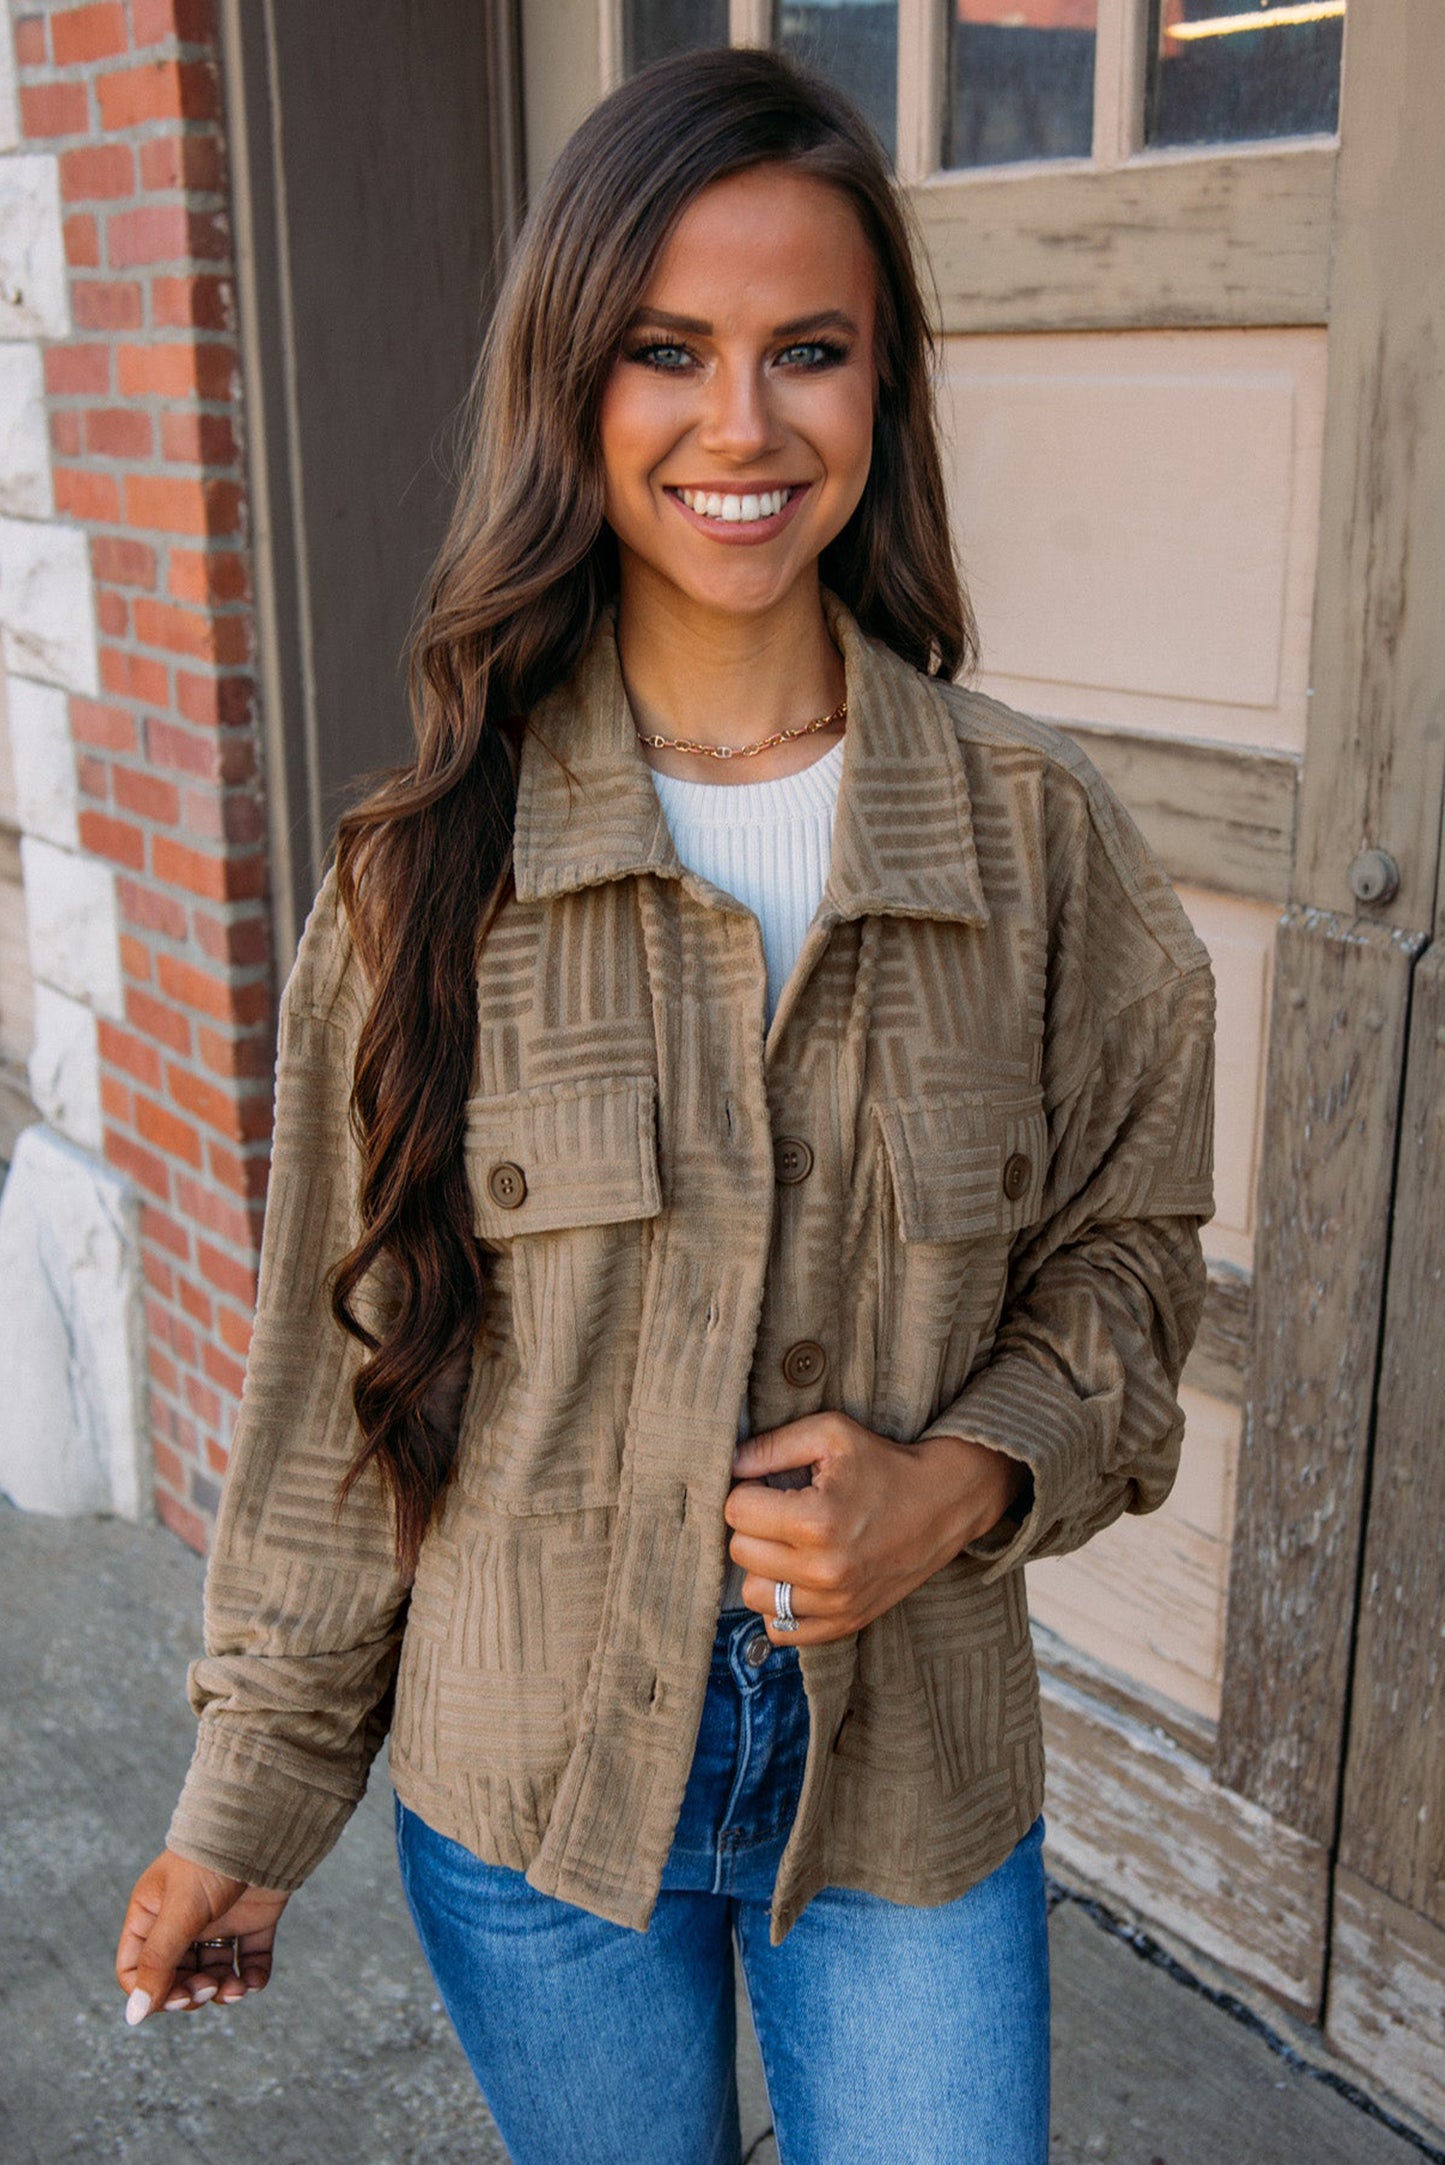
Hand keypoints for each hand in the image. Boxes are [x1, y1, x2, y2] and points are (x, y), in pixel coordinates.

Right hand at [116, 1850, 289, 2023]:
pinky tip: (254, 1981)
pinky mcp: (253, 1921)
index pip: (136, 1970)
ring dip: (223, 1990)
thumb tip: (134, 2015)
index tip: (176, 1998)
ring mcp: (219, 1921)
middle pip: (176, 1977)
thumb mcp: (179, 1912)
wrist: (264, 1826)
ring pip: (213, 1973)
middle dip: (191, 1991)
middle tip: (208, 1988)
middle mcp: (182, 1921)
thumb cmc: (211, 1862)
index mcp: (152, 1914)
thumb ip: (158, 1963)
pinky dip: (253, 1978)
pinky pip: (249, 1961)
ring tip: (236, 1988)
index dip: (152, 1992)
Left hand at [724, 1413, 1027, 1645]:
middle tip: (782, 1511)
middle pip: (740, 1552)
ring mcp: (836, 1603)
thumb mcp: (831, 1433)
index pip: (736, 1511)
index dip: (748, 1491)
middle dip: (753, 1526)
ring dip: (764, 1568)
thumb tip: (728, 1464)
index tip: (771, 1485)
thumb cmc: (883, 1462)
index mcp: (816, 1520)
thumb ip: (772, 1446)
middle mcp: (824, 1570)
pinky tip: (799, 1576)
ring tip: (790, 1544)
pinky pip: (781, 1630)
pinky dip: (780, 1606)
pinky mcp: (847, 1623)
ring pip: (753, 1595)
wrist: (944, 1503)